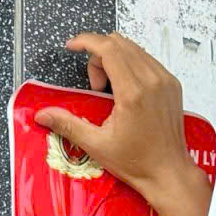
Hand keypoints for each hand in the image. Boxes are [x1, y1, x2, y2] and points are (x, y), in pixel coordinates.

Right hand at [35, 33, 209, 215]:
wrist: (168, 173)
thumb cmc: (136, 162)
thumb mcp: (96, 145)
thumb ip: (67, 124)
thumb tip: (42, 115)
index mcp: (133, 93)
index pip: (108, 48)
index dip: (86, 41)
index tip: (71, 47)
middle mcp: (152, 80)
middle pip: (118, 44)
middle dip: (98, 56)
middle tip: (94, 88)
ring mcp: (165, 80)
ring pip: (133, 48)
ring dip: (114, 59)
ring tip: (109, 92)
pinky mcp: (172, 83)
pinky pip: (147, 59)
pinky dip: (130, 65)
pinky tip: (125, 90)